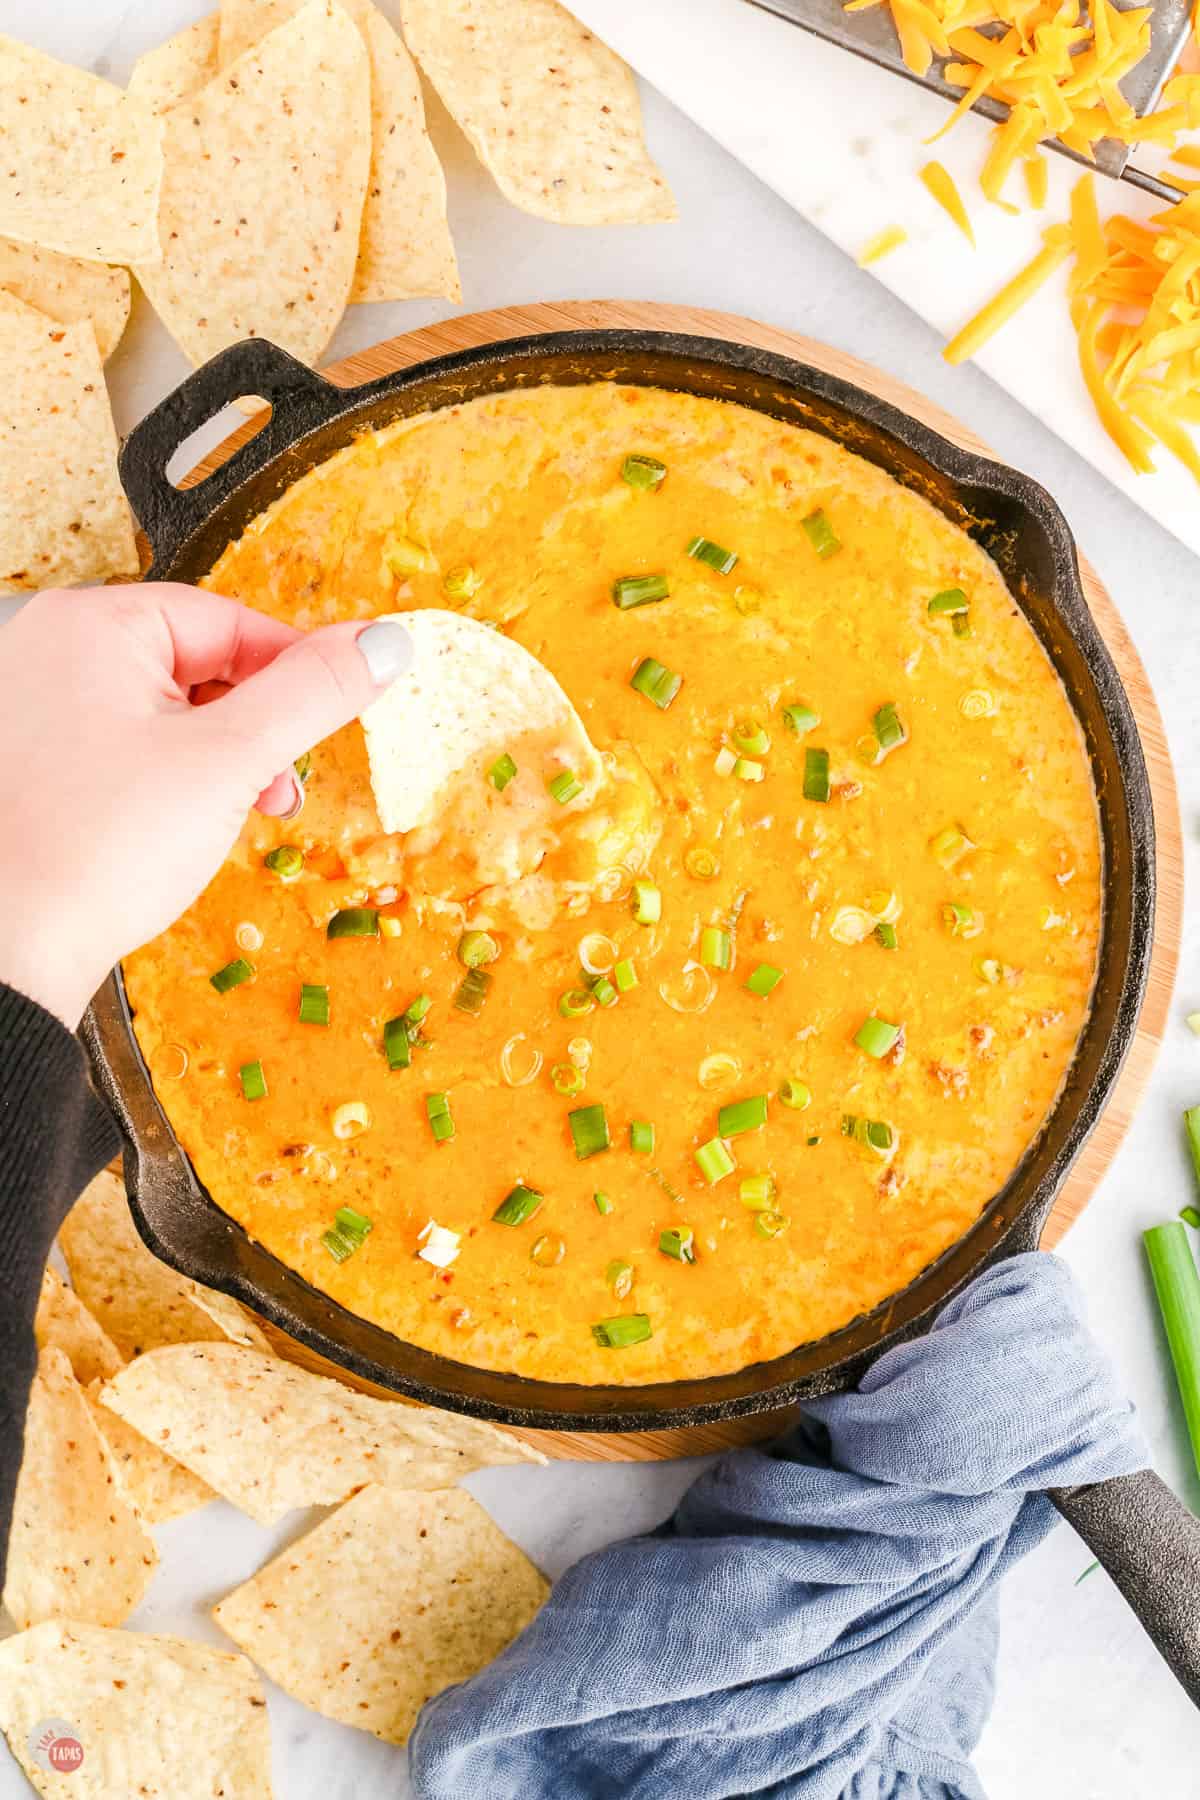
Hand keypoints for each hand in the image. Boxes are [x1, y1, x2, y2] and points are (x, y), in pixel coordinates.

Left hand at [0, 583, 411, 1027]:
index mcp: (93, 624)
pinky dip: (172, 778)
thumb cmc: (101, 848)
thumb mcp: (230, 761)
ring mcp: (35, 706)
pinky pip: (126, 744)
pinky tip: (188, 825)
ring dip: (221, 759)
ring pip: (166, 709)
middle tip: (281, 787)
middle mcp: (53, 648)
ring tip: (241, 813)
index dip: (296, 671)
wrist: (6, 951)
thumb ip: (315, 692)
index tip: (341, 714)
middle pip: (198, 663)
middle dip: (256, 728)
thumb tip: (387, 641)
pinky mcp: (34, 761)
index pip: (229, 621)